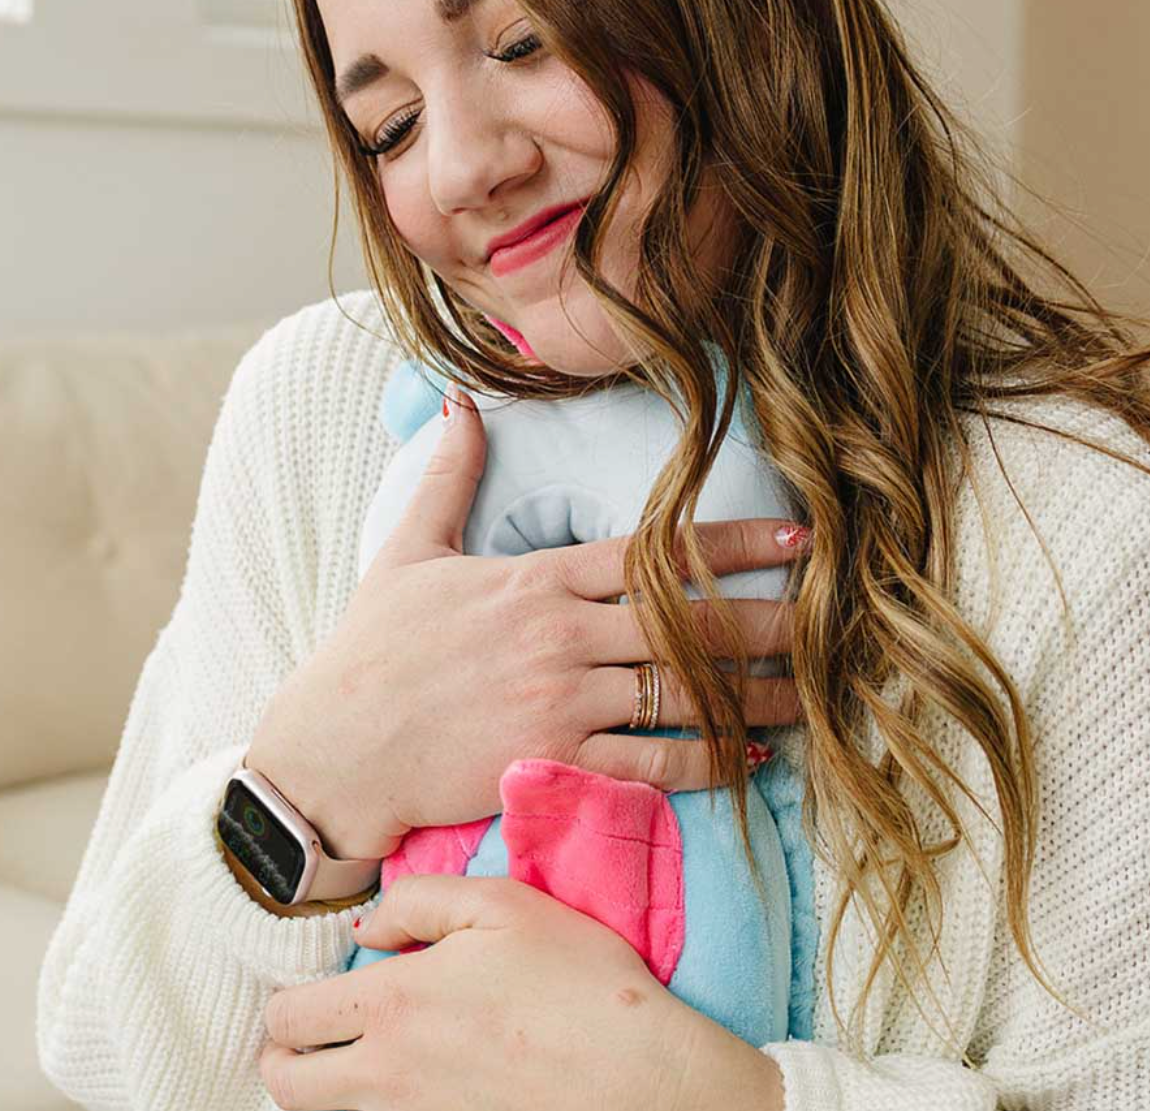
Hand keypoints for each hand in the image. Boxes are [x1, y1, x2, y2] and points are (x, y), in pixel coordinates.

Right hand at [247, 385, 808, 861]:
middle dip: (768, 618)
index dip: (733, 544)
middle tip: (831, 617)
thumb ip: (448, 476)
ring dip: (758, 693)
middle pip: (686, 621)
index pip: (652, 552)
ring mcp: (561, 701)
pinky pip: (652, 762)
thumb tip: (459, 403)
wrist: (334, 747)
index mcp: (535, 579)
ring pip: (684, 692)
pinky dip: (708, 760)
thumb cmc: (372, 650)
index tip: (796, 539)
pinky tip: (751, 755)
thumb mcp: (408, 551)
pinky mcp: (554, 761)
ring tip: (814, 693)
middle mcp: (561, 635)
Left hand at [259, 874, 783, 1110]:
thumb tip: (368, 927)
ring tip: (360, 1059)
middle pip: (284, 1087)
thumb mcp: (501, 906)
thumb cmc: (578, 983)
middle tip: (315, 1033)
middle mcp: (387, 1079)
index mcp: (393, 1006)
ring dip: (324, 1090)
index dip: (284, 1004)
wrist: (643, 1081)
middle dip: (285, 1056)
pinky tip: (413, 1085)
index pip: (288, 1019)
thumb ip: (419, 900)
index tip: (310, 992)